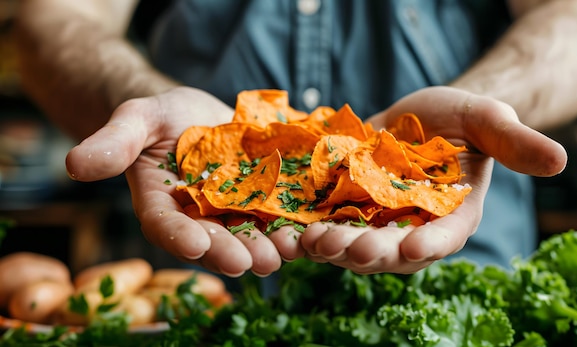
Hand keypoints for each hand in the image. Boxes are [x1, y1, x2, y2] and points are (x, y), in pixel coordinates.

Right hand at [65, 87, 283, 276]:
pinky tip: (314, 225)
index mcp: (164, 208)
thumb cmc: (161, 117)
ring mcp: (236, 213)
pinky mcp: (266, 200)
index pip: (167, 227)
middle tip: (252, 262)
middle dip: (233, 251)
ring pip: (253, 233)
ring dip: (270, 244)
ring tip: (288, 251)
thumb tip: (73, 164)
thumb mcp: (136, 121)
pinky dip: (297, 219)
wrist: (198, 114)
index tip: (193, 244)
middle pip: (215, 239)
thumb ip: (113, 143)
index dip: (178, 237)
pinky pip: (282, 212)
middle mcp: (201, 219)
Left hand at [298, 86, 566, 273]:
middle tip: (344, 246)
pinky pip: (322, 223)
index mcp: (451, 218)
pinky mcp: (342, 209)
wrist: (418, 115)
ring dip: (328, 246)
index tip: (410, 247)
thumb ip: (514, 140)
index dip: (427, 244)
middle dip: (367, 251)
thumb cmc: (460, 118)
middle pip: (388, 249)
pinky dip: (303, 228)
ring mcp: (373, 223)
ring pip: (350, 243)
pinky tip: (283, 227)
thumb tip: (561, 160)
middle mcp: (410, 229)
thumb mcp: (487, 120)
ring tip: (306, 241)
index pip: (442, 237)